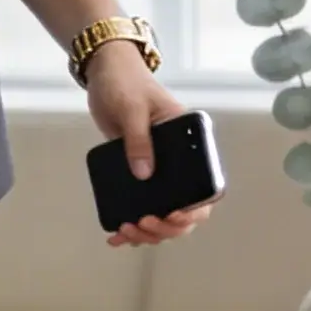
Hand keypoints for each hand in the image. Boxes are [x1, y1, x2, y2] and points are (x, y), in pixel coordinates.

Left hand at [82, 42, 217, 249]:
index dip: (194, 209)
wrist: (105, 75)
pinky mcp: (137, 175)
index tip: (172, 215)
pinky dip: (131, 225)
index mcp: (190, 144)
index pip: (205, 185)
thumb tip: (144, 174)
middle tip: (141, 224)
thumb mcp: (133, 109)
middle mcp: (179, 163)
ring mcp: (158, 172)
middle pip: (185, 209)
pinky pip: (141, 206)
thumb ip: (138, 139)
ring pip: (163, 214)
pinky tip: (116, 235)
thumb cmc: (126, 84)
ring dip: (148, 232)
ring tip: (125, 233)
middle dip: (166, 227)